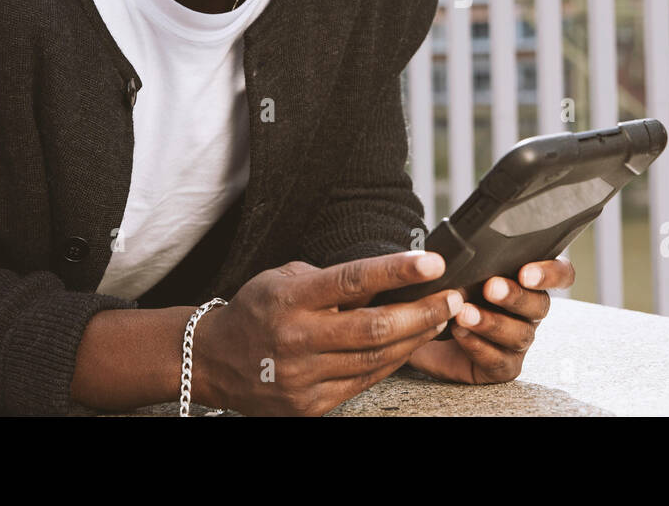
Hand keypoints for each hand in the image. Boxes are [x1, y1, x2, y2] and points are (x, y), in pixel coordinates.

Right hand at [188, 250, 462, 415]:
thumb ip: (331, 280)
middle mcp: (297, 339)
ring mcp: (303, 377)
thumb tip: (388, 276)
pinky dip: (393, 362)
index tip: (433, 263)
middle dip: (422, 312)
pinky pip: (364, 383)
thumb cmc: (258, 310)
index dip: (397, 271)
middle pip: (374, 328)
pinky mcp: (309, 405)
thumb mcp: (286, 279)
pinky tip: (411, 344)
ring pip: (375, 359)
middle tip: (453, 297)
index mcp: (291, 299)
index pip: (353, 281)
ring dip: (416, 338)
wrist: (214, 360)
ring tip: (441, 318)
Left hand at [404, 257, 575, 383]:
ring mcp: (518, 340)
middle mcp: (530, 310)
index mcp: (528, 279)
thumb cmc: (447, 291)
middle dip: (515, 296)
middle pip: (540, 304)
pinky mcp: (503, 366)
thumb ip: (472, 260)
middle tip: (490, 288)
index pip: (561, 273)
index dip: (552, 273)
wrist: (422, 329)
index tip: (526, 273)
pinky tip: (460, 333)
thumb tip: (469, 253)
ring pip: (520, 334)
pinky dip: (479, 346)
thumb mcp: (458, 269)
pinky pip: (499, 361)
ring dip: (492, 322)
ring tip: (464, 313)